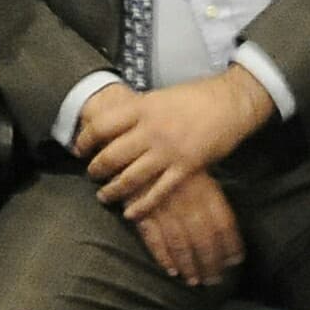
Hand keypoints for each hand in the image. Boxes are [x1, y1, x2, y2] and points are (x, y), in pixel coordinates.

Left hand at [77, 70, 273, 212]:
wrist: (230, 102)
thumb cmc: (194, 97)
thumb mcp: (159, 98)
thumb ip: (137, 113)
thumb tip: (113, 125)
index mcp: (142, 108)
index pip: (101, 126)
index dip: (85, 140)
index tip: (79, 149)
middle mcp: (151, 130)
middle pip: (111, 155)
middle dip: (96, 169)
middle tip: (91, 174)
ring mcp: (168, 151)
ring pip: (130, 177)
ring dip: (113, 190)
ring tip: (104, 196)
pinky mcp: (185, 168)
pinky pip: (158, 192)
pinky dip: (142, 206)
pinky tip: (131, 213)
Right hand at [127, 166, 243, 285]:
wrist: (138, 145)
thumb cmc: (172, 160)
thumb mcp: (197, 171)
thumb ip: (211, 197)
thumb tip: (224, 227)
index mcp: (205, 189)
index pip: (224, 223)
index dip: (230, 245)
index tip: (235, 261)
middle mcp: (187, 200)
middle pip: (204, 238)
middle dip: (210, 262)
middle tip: (214, 280)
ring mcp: (164, 206)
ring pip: (181, 242)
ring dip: (189, 265)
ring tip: (195, 281)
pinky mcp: (141, 210)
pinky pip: (154, 238)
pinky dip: (163, 256)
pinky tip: (172, 270)